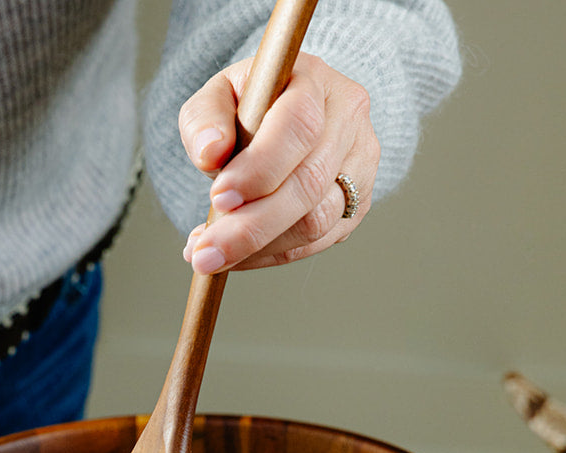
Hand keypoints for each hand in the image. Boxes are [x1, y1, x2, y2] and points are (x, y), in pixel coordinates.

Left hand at [179, 51, 378, 272]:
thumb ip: (205, 118)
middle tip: (205, 252)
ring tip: (211, 255)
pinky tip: (237, 257)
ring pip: (315, 222)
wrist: (285, 118)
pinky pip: (315, 244)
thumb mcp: (218, 96)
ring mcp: (360, 167)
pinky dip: (270, 256)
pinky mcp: (357, 206)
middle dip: (252, 225)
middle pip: (309, 182)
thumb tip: (210, 152)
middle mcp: (349, 122)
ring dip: (258, 248)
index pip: (299, 124)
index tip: (219, 197)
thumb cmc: (250, 105)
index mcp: (316, 82)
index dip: (260, 166)